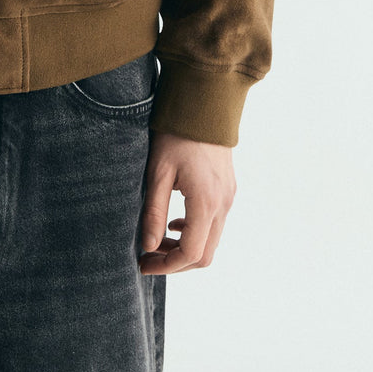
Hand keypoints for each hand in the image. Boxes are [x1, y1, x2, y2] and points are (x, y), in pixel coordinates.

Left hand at [139, 130, 235, 274]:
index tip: (143, 263)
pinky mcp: (228, 190)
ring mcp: (229, 198)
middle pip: (204, 255)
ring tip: (157, 239)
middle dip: (176, 262)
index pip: (191, 254)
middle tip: (149, 256)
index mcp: (205, 203)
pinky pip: (216, 224)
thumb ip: (154, 212)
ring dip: (185, 247)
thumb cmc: (176, 135)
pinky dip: (196, 232)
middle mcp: (223, 205)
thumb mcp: (158, 172)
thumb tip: (148, 246)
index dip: (166, 266)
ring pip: (211, 241)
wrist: (203, 105)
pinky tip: (175, 222)